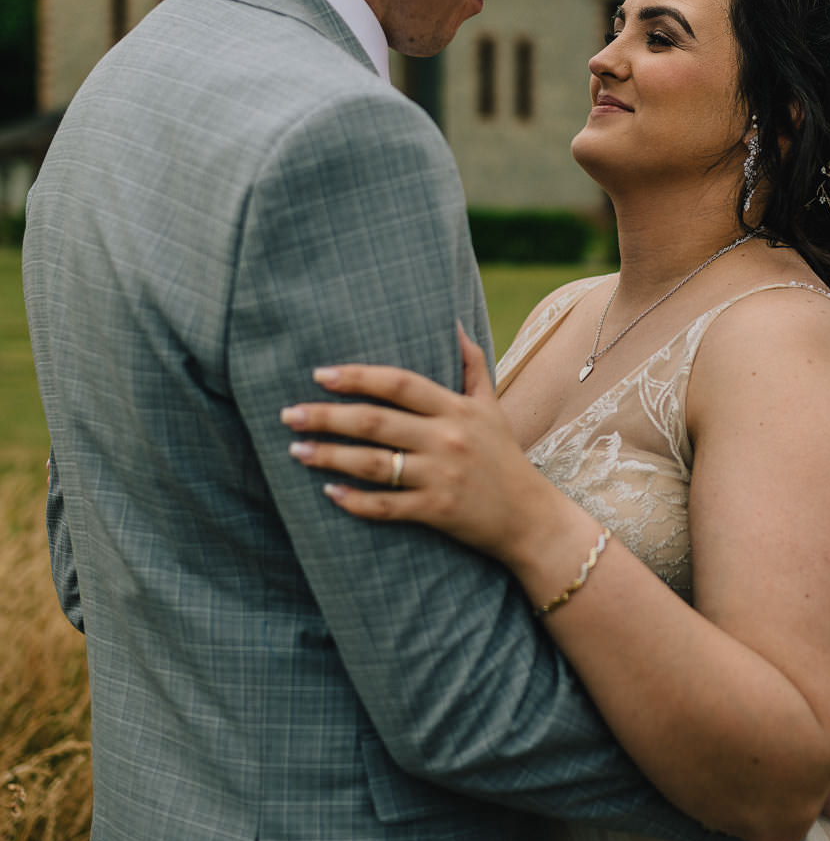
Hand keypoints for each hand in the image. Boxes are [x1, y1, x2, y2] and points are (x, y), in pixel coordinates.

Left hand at [280, 325, 550, 560]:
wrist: (530, 517)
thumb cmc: (504, 457)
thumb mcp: (492, 406)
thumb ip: (473, 365)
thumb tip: (454, 323)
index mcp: (456, 408)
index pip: (399, 383)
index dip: (358, 376)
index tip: (320, 374)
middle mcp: (448, 438)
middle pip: (376, 421)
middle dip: (327, 416)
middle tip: (288, 414)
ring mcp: (442, 476)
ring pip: (375, 463)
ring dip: (330, 456)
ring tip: (296, 450)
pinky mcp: (437, 511)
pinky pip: (387, 506)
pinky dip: (355, 500)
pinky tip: (328, 492)